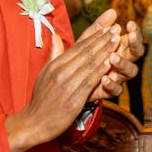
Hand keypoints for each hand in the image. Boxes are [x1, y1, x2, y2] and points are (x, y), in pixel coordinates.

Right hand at [6, 22, 119, 151]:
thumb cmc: (41, 99)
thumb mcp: (44, 73)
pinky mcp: (73, 100)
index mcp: (55, 65)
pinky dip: (101, 71)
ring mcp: (67, 85)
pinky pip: (90, 82)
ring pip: (89, 64)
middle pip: (86, 52)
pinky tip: (111, 63)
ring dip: (105, 51)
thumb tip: (55, 36)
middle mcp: (61, 72)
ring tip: (118, 40)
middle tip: (117, 29)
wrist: (33, 123)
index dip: (94, 36)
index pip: (78, 47)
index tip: (107, 28)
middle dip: (103, 39)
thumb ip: (54, 54)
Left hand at [85, 14, 144, 100]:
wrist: (68, 81)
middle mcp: (123, 61)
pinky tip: (104, 78)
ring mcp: (118, 76)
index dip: (135, 31)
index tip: (130, 24)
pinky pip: (117, 90)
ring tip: (113, 56)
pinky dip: (112, 84)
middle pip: (136, 53)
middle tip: (131, 36)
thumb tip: (112, 11)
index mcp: (120, 47)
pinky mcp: (110, 91)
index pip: (133, 38)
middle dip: (135, 44)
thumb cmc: (81, 57)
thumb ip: (99, 26)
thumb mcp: (88, 39)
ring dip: (123, 63)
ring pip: (130, 71)